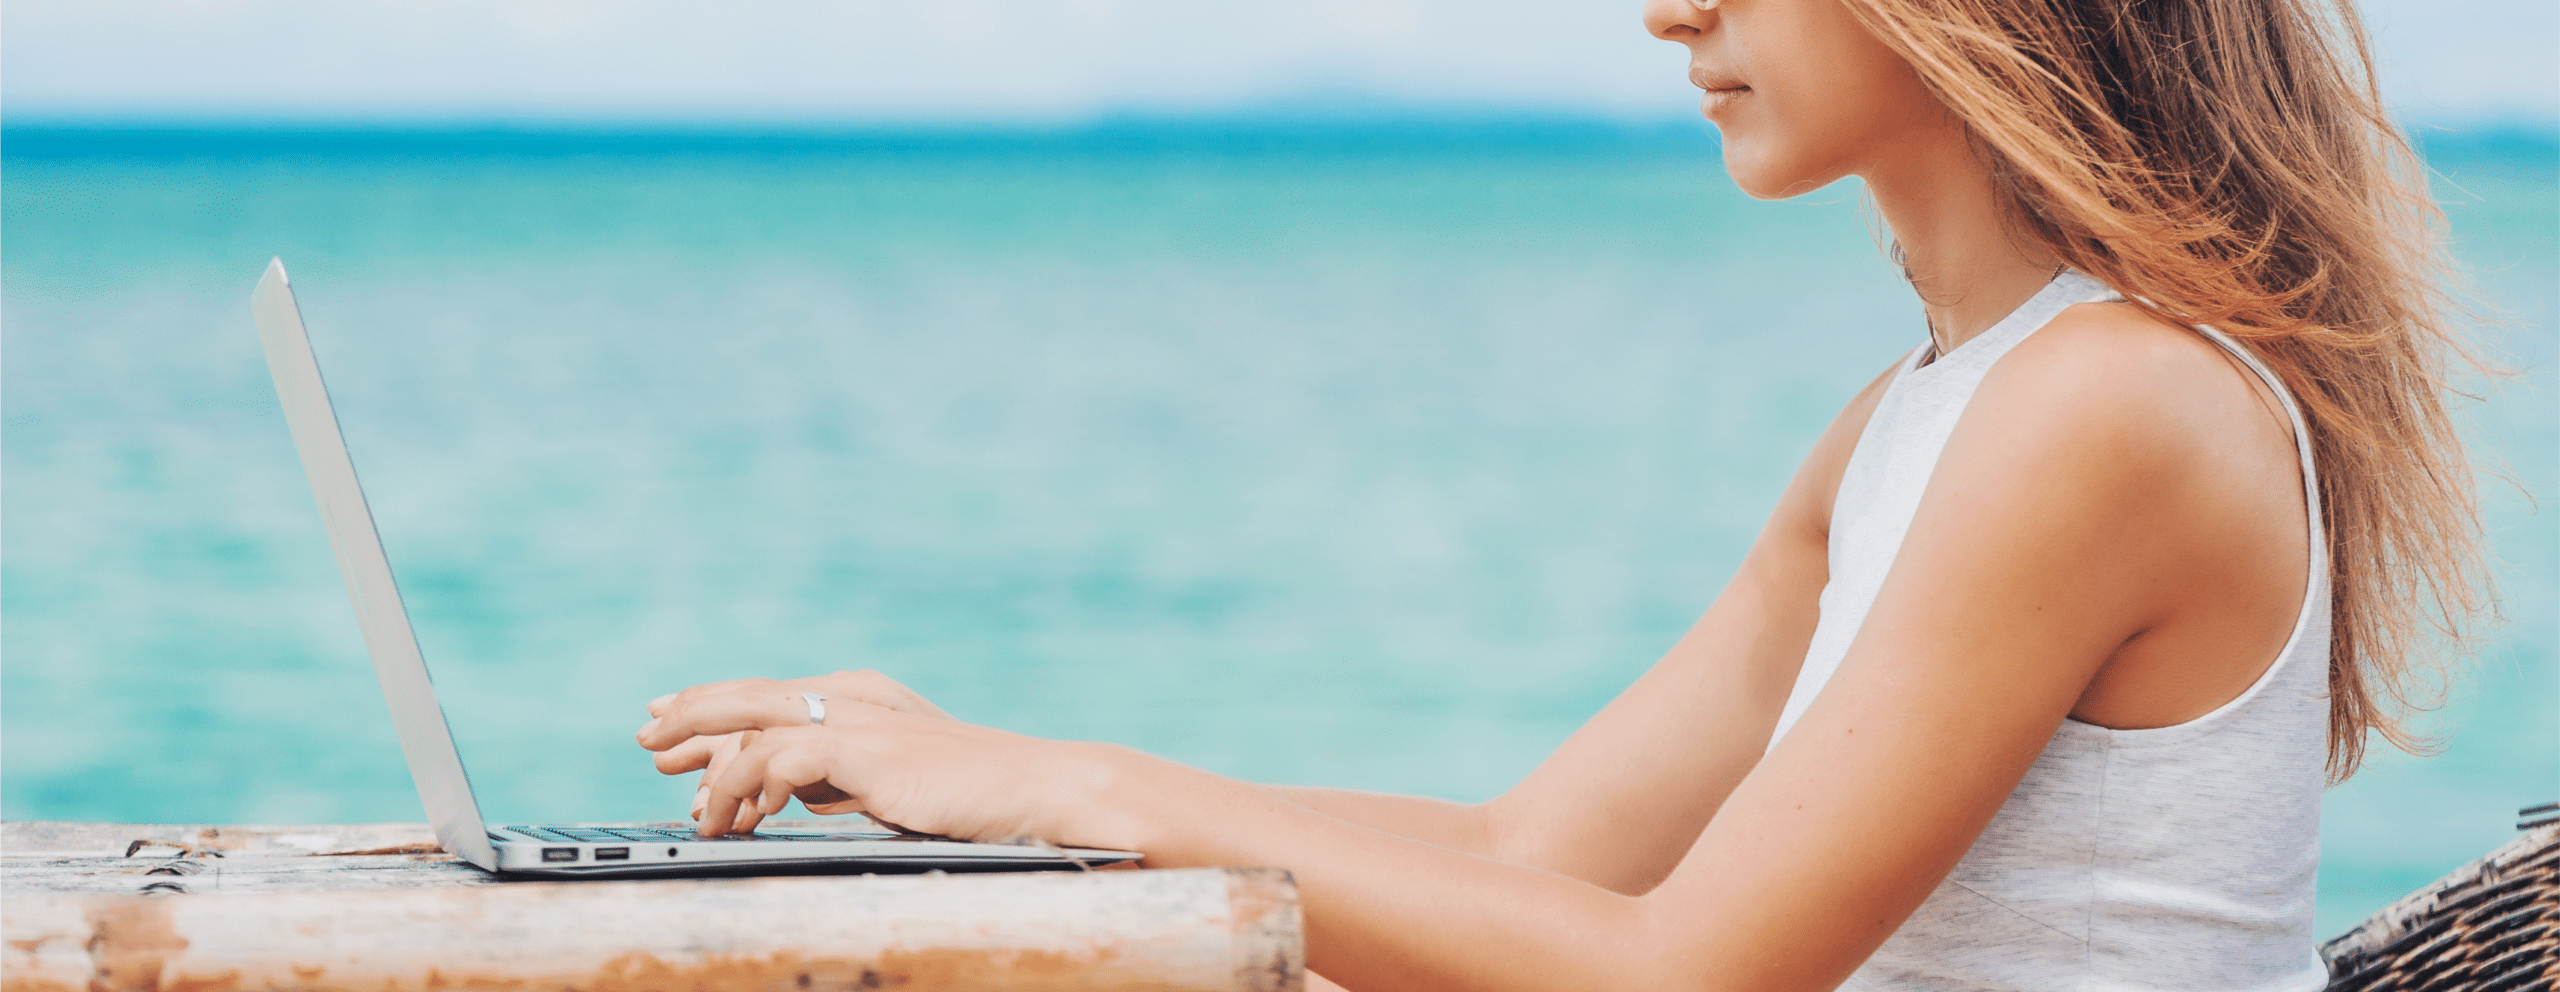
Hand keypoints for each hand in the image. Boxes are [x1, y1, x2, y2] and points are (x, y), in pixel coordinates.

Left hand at [683, 709, 1128, 846]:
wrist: (1036, 788)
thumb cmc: (974, 792)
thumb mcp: (892, 780)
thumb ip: (841, 777)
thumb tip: (790, 791)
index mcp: (861, 697)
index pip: (769, 694)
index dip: (712, 707)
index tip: (669, 725)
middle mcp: (853, 696)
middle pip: (748, 695)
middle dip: (691, 716)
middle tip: (648, 740)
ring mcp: (859, 719)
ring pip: (754, 723)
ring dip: (713, 770)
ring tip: (692, 811)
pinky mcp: (866, 750)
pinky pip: (780, 758)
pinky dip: (748, 786)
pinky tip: (737, 817)